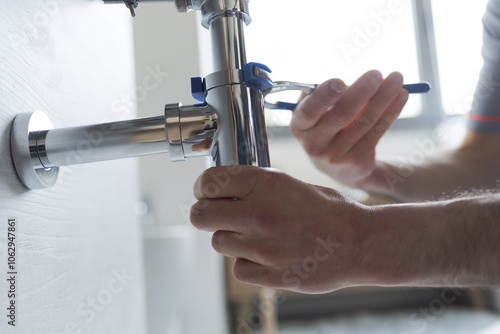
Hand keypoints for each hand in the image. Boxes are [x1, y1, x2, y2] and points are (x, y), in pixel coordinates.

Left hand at [190, 165, 372, 292]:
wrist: (360, 242)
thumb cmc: (330, 210)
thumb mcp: (292, 184)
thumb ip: (256, 187)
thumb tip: (224, 191)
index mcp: (265, 184)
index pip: (209, 182)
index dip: (203, 188)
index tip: (206, 192)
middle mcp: (258, 213)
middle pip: (201, 215)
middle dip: (206, 213)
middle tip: (218, 215)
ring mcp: (262, 246)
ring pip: (219, 242)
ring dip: (231, 239)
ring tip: (257, 236)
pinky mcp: (269, 274)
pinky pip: (238, 267)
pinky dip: (248, 263)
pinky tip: (268, 256)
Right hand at [290, 70, 408, 188]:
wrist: (338, 166)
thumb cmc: (326, 126)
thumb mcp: (317, 112)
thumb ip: (326, 96)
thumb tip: (352, 83)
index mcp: (299, 127)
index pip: (309, 111)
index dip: (323, 96)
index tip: (340, 81)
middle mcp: (314, 144)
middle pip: (339, 116)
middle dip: (360, 92)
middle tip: (376, 74)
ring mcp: (335, 156)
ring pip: (363, 122)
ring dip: (382, 98)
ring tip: (396, 79)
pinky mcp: (356, 161)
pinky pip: (377, 132)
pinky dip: (390, 112)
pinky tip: (401, 96)